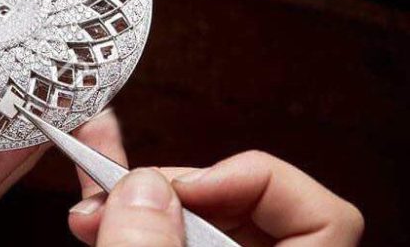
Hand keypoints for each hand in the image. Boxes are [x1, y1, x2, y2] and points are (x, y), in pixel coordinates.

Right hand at [68, 150, 363, 245]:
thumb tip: (143, 191)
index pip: (322, 216)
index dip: (254, 183)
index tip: (191, 185)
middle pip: (247, 205)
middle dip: (174, 188)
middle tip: (126, 188)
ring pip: (200, 219)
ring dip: (142, 200)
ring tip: (95, 200)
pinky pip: (169, 233)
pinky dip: (132, 217)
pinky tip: (96, 206)